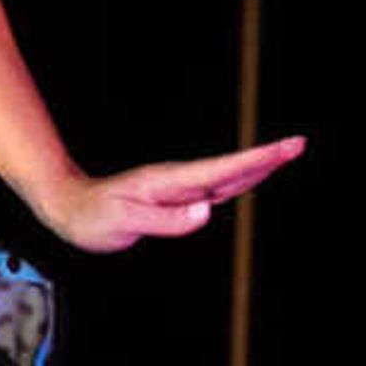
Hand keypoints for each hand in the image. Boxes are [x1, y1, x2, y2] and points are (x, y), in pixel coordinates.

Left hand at [34, 135, 304, 252]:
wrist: (67, 208)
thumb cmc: (91, 217)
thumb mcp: (124, 222)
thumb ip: (166, 220)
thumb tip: (208, 213)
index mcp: (170, 183)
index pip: (222, 171)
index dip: (256, 160)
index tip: (285, 148)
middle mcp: (178, 181)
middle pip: (231, 169)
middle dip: (266, 157)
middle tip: (299, 144)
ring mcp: (177, 188)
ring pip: (225, 178)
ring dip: (256, 167)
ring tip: (285, 155)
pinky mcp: (172, 198)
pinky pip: (212, 189)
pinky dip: (236, 182)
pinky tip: (249, 179)